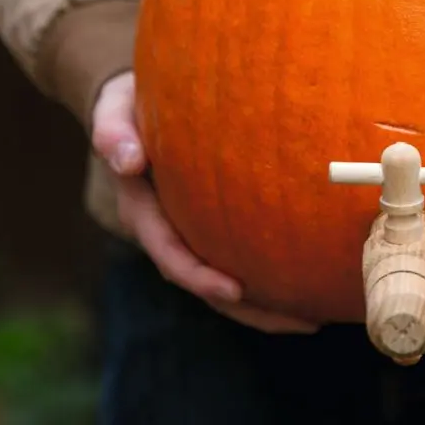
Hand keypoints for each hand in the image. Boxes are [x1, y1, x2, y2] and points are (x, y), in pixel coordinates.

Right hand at [91, 71, 318, 333]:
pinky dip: (265, 274)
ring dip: (263, 305)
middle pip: (204, 283)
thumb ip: (113, 134)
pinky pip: (236, 255)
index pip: (170, 254)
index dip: (200, 277)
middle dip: (248, 308)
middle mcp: (165, 230)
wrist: (133, 102)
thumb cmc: (126, 105)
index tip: (236, 290)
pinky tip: (305, 282)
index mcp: (141, 211)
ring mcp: (187, 231)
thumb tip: (128, 161)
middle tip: (299, 321)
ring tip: (312, 318)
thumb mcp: (113, 112)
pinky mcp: (208, 223)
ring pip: (223, 280)